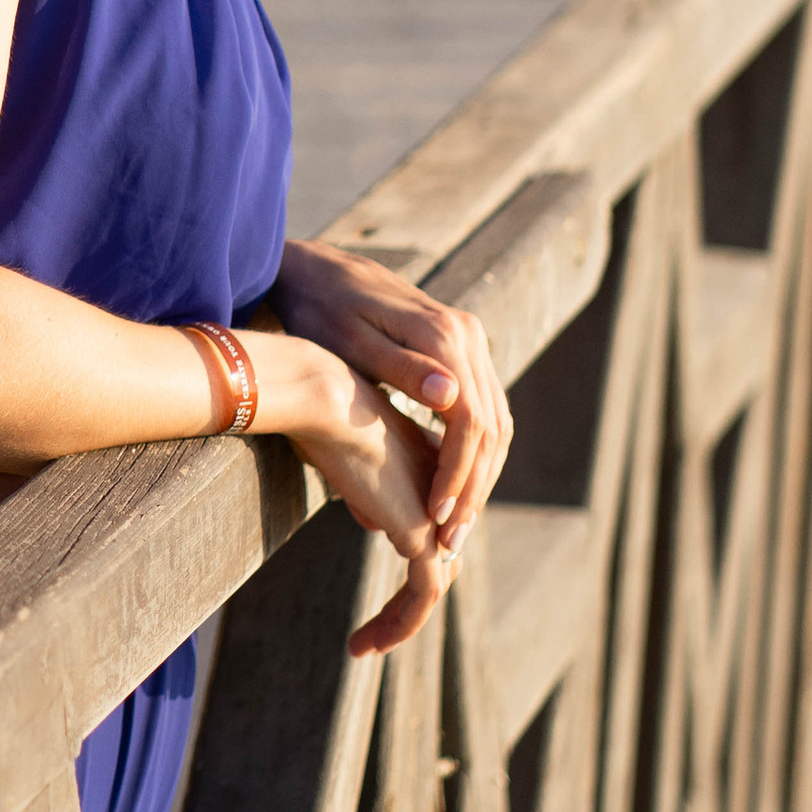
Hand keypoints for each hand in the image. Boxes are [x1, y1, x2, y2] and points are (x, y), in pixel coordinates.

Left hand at [270, 237, 512, 554]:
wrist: (316, 271)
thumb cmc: (320, 310)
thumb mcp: (350, 343)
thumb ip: (401, 370)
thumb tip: (451, 397)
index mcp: (443, 335)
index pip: (471, 422)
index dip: (458, 476)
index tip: (436, 520)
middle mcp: (467, 335)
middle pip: (492, 427)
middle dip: (474, 488)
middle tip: (451, 541)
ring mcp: (469, 340)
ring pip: (496, 422)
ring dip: (481, 477)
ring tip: (455, 525)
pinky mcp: (461, 349)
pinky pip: (485, 409)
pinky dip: (477, 453)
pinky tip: (457, 486)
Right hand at [283, 349, 454, 656]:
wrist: (328, 401)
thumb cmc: (323, 415)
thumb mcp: (347, 452)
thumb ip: (366, 483)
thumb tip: (372, 519)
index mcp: (432, 469)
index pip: (431, 528)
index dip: (411, 559)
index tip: (379, 586)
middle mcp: (441, 496)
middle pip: (435, 561)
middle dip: (407, 601)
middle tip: (376, 630)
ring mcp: (437, 518)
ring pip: (430, 585)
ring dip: (399, 621)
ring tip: (362, 646)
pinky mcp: (423, 537)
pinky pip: (422, 596)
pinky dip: (398, 624)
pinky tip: (360, 645)